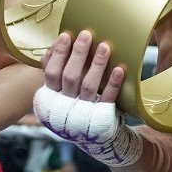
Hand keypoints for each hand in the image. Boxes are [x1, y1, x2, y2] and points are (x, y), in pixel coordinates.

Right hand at [34, 31, 141, 166]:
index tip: (67, 35)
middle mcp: (65, 106)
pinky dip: (113, 84)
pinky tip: (120, 69)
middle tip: (87, 34)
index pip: (51, 73)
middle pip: (70, 77)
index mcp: (52, 97)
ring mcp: (83, 113)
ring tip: (105, 47)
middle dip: (78, 54)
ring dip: (97, 65)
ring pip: (88, 87)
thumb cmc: (73, 105)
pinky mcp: (102, 118)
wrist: (92, 137)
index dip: (58, 54)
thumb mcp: (58, 92)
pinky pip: (107, 99)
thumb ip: (55, 70)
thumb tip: (55, 44)